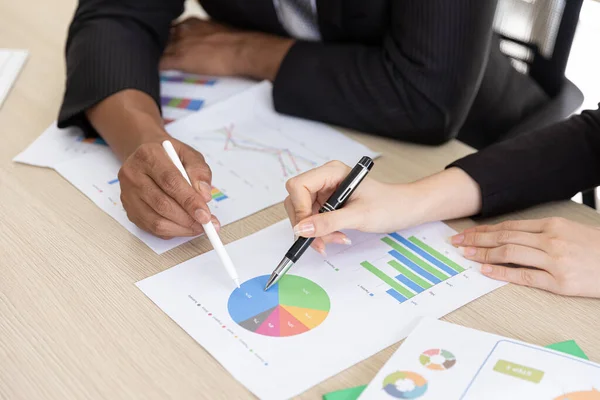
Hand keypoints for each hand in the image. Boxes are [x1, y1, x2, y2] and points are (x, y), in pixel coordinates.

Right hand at [118, 137, 219, 238]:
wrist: (147, 158)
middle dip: (188, 218)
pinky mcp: (129, 210)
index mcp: (148, 155)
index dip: (190, 201)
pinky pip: (151, 228)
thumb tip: (204, 196)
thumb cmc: (170, 156)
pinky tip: (185, 226)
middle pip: (161, 204)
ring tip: (198, 226)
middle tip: (206, 223)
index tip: (206, 215)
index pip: (170, 181)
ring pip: (155, 220)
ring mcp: (128, 194)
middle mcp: (132, 174)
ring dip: (181, 228)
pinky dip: (172, 231)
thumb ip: (199, 172)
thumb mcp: (189, 155)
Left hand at [160, 18, 292, 79]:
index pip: (173, 30)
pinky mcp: (179, 60)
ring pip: (159, 50)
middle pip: (163, 39)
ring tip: (157, 67)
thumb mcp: (217, 31)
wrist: (240, 50)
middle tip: (163, 57)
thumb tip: (207, 43)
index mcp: (191, 23)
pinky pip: (161, 64)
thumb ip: (205, 34)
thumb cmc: (236, 42)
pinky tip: (156, 74)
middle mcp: (182, 31)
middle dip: (162, 47)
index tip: (171, 48)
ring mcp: (179, 45)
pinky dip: (157, 68)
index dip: (171, 40)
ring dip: (157, 58)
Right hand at [283, 161, 425, 254]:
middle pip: (297, 201)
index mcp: (331, 172)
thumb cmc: (390, 205)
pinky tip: (338, 236)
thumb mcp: (359, 215)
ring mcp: (325, 193)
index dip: (299, 209)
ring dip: (316, 232)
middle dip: (307, 225)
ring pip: (304, 214)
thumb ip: (328, 222)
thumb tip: (301, 230)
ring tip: (337, 239)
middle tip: (322, 242)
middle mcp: (325, 180)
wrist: (407, 209)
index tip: (308, 230)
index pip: (298, 186)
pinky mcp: (329, 205)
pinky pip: (314, 220)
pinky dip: (322, 232)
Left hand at [451, 217, 599, 297]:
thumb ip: (542, 233)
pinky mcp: (560, 282)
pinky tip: (486, 272)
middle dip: (477, 240)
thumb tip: (511, 236)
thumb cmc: (595, 248)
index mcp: (552, 225)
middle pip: (505, 237)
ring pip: (510, 253)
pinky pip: (525, 276)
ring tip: (466, 255)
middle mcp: (550, 240)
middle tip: (457, 242)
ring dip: (484, 254)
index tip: (467, 232)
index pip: (509, 226)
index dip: (485, 230)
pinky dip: (502, 273)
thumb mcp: (569, 231)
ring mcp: (555, 260)